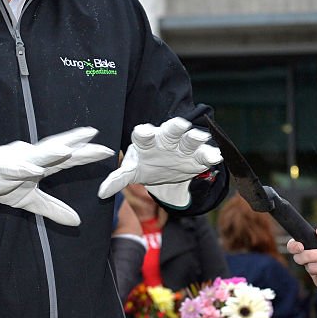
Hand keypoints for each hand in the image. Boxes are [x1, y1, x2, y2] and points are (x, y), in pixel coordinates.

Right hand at [0, 127, 113, 225]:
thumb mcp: (30, 201)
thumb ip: (53, 209)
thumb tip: (77, 221)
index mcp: (39, 165)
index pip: (67, 159)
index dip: (86, 154)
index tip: (106, 150)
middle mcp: (30, 159)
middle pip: (57, 151)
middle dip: (77, 145)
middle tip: (98, 141)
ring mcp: (15, 161)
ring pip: (36, 156)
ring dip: (51, 153)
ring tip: (68, 151)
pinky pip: (12, 169)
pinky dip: (22, 169)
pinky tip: (34, 170)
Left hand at [98, 117, 221, 207]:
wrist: (166, 169)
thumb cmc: (146, 164)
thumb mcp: (132, 171)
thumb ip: (118, 179)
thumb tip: (101, 193)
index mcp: (147, 141)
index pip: (144, 135)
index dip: (144, 133)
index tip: (143, 132)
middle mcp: (166, 140)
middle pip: (171, 131)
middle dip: (175, 127)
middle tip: (180, 124)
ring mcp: (183, 147)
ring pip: (189, 139)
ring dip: (195, 138)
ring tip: (201, 138)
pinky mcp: (197, 157)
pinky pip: (204, 154)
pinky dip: (210, 155)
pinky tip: (215, 157)